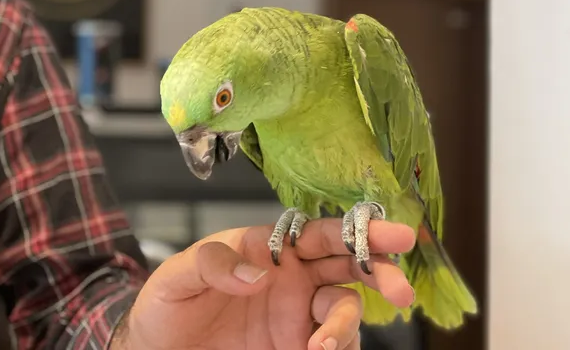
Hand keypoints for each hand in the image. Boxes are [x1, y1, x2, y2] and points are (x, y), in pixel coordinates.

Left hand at [111, 218, 415, 349]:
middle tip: (401, 290)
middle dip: (379, 272)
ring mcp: (297, 316)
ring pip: (344, 310)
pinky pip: (331, 346)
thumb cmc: (168, 305)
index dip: (360, 231)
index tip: (393, 236)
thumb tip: (258, 273)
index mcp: (273, 248)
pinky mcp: (295, 347)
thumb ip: (214, 263)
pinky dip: (335, 348)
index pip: (324, 233)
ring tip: (323, 347)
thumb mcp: (179, 275)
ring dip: (345, 326)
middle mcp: (294, 278)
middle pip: (349, 267)